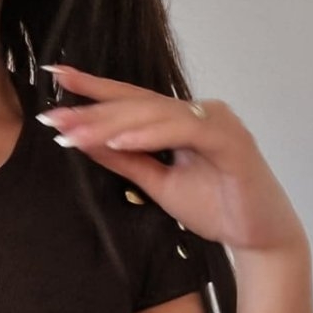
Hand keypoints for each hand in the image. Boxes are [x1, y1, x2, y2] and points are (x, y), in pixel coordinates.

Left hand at [38, 64, 306, 255]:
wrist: (260, 237)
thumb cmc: (216, 207)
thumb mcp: (158, 183)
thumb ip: (125, 160)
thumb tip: (82, 140)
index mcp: (179, 120)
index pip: (131, 99)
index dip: (94, 87)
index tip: (56, 75)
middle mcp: (197, 113)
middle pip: (137, 104)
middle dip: (92, 110)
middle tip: (53, 116)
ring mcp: (216, 122)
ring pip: (156, 114)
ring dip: (113, 123)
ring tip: (76, 132)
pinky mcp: (231, 140)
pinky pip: (185, 130)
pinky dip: (151, 134)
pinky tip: (119, 141)